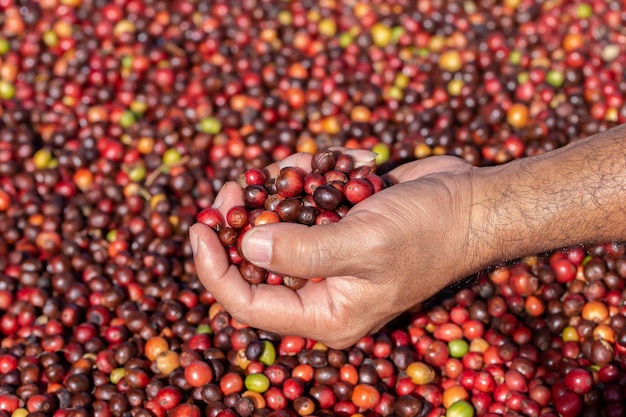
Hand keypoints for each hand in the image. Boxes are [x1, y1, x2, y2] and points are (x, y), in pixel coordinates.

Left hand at [190, 152, 481, 348]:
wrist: (474, 203)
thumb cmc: (428, 232)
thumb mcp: (362, 245)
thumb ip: (300, 252)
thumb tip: (246, 247)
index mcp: (326, 314)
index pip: (248, 304)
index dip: (214, 269)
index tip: (198, 227)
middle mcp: (323, 290)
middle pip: (256, 263)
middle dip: (243, 219)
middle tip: (236, 184)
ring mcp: (331, 255)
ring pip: (279, 224)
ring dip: (284, 187)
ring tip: (307, 162)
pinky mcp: (340, 224)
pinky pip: (307, 200)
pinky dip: (316, 174)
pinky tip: (349, 162)